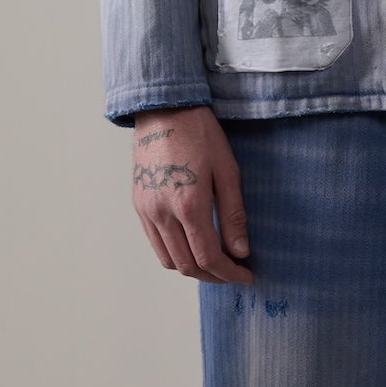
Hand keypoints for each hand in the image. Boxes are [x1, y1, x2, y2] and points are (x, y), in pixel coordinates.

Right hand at [130, 106, 251, 280]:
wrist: (164, 110)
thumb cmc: (200, 135)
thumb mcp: (227, 171)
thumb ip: (233, 215)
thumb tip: (240, 251)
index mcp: (188, 205)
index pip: (209, 257)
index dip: (229, 273)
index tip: (246, 276)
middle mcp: (162, 213)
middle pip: (187, 265)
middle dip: (213, 276)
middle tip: (234, 274)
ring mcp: (146, 211)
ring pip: (168, 259)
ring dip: (193, 269)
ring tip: (215, 265)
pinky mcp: (139, 205)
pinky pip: (155, 243)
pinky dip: (174, 254)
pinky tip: (192, 247)